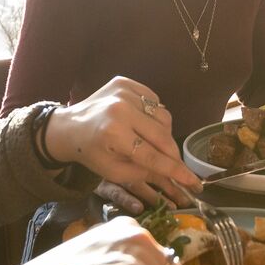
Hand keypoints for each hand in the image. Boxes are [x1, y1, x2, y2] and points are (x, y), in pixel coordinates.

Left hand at [45, 76, 199, 213]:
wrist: (70, 126)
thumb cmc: (91, 153)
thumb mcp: (114, 172)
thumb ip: (144, 174)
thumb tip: (174, 175)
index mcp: (114, 134)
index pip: (153, 156)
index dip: (175, 170)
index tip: (194, 181)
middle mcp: (121, 109)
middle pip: (162, 135)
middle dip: (173, 154)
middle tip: (180, 167)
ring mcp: (124, 92)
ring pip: (163, 117)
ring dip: (163, 133)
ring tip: (151, 142)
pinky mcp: (125, 82)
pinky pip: (155, 101)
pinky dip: (154, 115)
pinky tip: (142, 123)